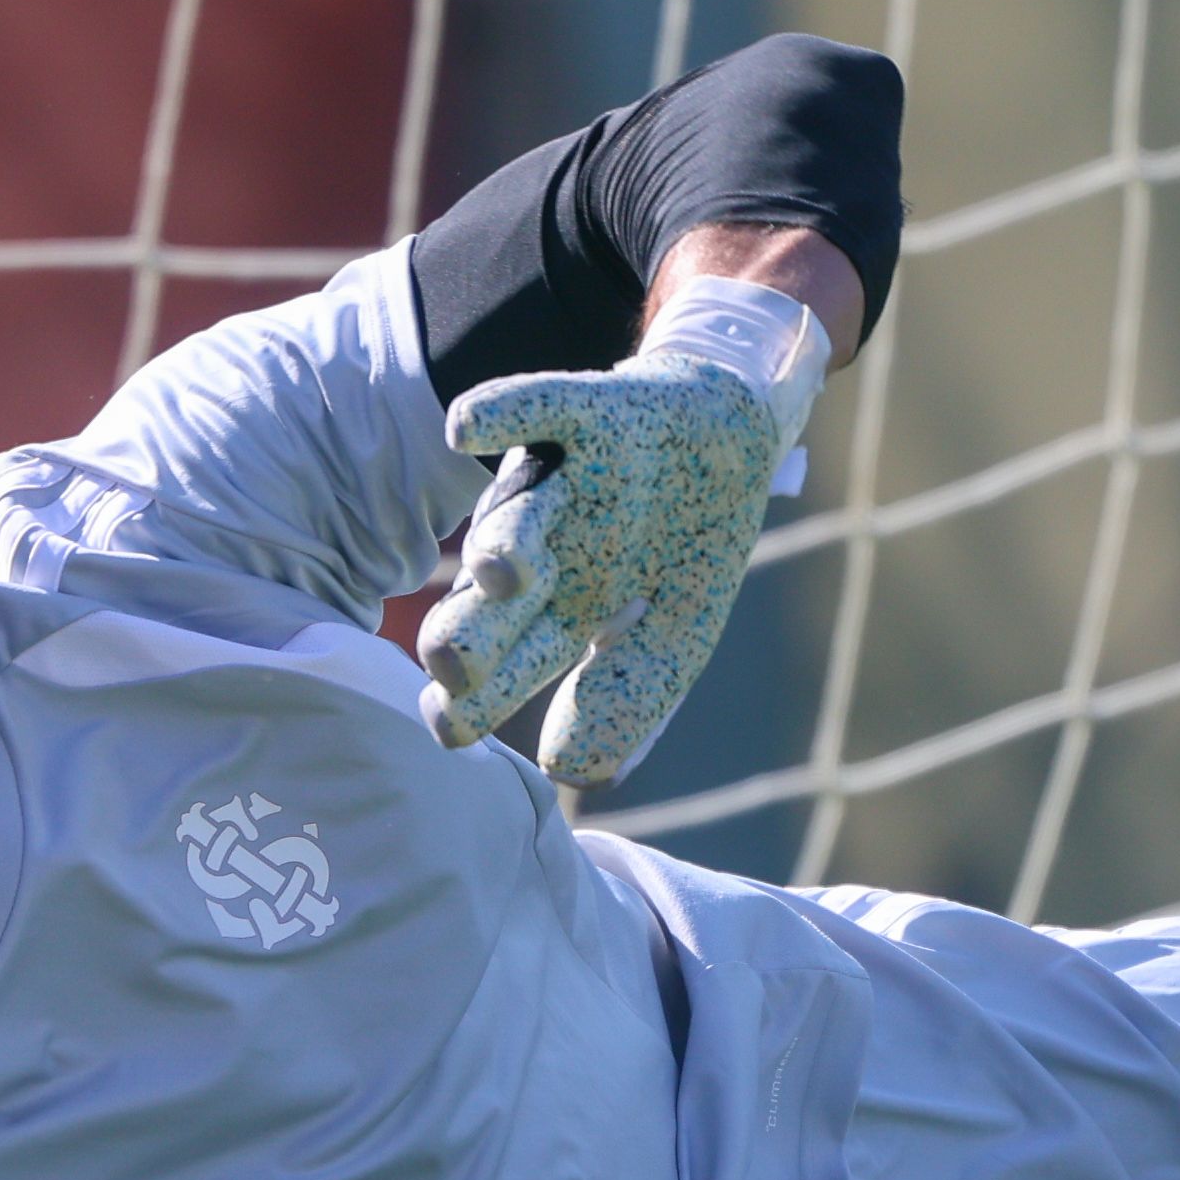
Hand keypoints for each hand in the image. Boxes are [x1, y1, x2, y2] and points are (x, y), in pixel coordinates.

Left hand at [419, 278, 823, 786]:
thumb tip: (569, 773)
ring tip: (496, 574)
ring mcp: (566, 483)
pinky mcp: (591, 411)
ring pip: (522, 515)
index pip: (511, 664)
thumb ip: (630, 696)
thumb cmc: (690, 537)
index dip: (476, 696)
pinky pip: (543, 406)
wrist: (732, 423)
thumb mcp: (679, 631)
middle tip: (448, 666)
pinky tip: (466, 429)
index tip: (447, 728)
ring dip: (505, 542)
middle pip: (498, 601)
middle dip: (473, 632)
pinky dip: (508, 411)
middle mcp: (551, 551)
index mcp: (564, 610)